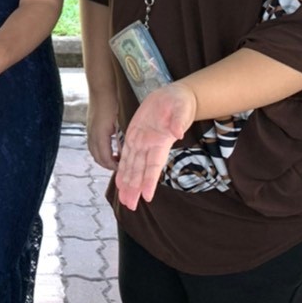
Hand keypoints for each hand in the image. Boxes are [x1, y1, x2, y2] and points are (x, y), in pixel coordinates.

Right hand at [86, 93, 121, 171]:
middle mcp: (92, 136)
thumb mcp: (117, 123)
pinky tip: (108, 148)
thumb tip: (122, 152)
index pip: (105, 158)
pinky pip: (92, 145)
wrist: (100, 91)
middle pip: (97, 158)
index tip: (122, 167)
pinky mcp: (89, 128)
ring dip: (103, 158)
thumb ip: (118, 139)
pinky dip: (99, 151)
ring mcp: (89, 132)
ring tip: (114, 158)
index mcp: (100, 136)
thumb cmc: (110, 104)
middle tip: (119, 166)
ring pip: (93, 152)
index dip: (113, 166)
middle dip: (107, 165)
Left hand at [116, 81, 197, 209]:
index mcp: (161, 143)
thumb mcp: (181, 108)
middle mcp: (150, 147)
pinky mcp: (134, 136)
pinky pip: (126, 155)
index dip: (150, 181)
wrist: (174, 97)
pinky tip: (120, 182)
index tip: (147, 196)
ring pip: (132, 167)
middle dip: (135, 189)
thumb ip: (179, 121)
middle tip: (130, 206)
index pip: (154, 166)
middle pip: (141, 172)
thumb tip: (178, 133)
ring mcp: (142, 142)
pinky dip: (122, 169)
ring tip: (124, 199)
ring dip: (128, 183)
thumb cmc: (181, 103)